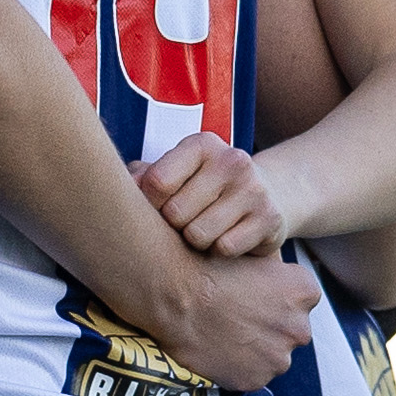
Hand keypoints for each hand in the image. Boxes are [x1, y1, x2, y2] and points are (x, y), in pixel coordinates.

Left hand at [134, 131, 288, 258]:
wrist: (266, 196)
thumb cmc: (203, 187)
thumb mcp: (175, 174)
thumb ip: (143, 178)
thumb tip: (125, 188)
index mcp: (201, 144)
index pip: (156, 182)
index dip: (148, 205)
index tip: (158, 206)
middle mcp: (232, 160)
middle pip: (175, 213)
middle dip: (174, 225)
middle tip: (187, 220)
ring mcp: (255, 188)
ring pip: (198, 235)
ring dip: (196, 242)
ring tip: (206, 228)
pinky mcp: (270, 218)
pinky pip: (225, 248)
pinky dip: (220, 251)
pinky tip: (227, 237)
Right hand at [150, 244, 320, 394]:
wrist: (176, 294)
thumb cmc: (211, 268)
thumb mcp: (256, 259)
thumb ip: (279, 278)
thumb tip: (279, 288)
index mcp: (306, 292)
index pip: (301, 301)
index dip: (275, 300)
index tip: (252, 297)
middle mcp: (300, 328)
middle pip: (289, 332)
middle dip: (269, 328)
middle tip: (235, 318)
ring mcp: (278, 359)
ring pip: (271, 357)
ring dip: (254, 350)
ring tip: (222, 334)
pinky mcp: (254, 380)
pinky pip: (250, 375)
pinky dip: (236, 367)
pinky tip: (216, 349)